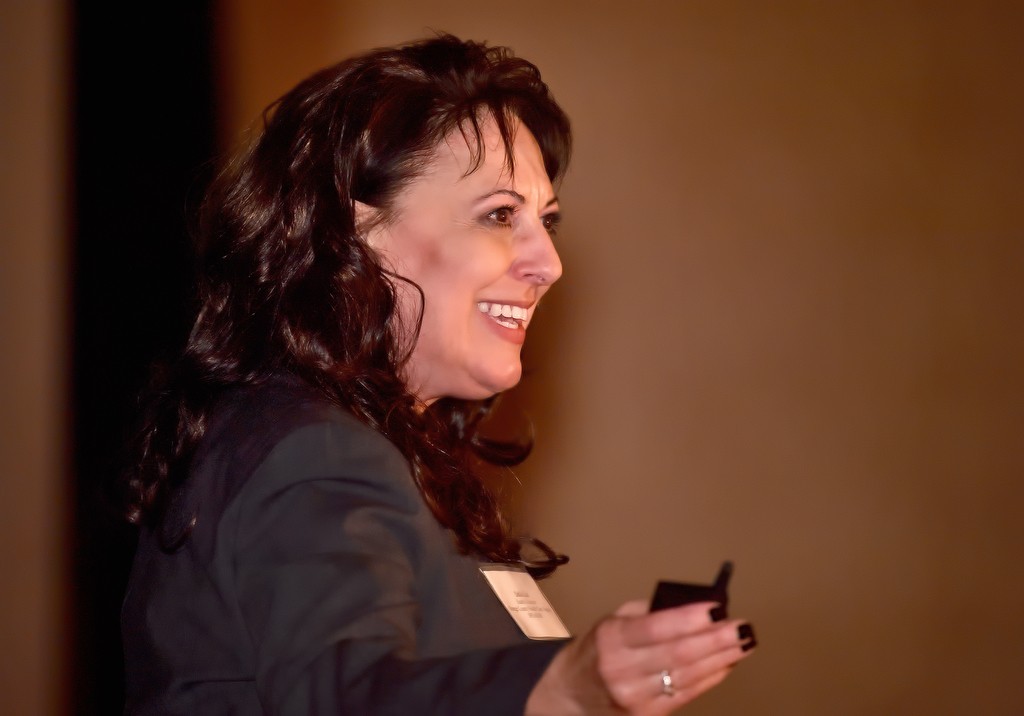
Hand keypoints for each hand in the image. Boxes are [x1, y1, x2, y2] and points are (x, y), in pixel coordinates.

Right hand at [525, 600, 755, 714]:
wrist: (572, 694)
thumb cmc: (597, 650)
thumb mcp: (612, 621)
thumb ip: (648, 613)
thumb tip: (692, 606)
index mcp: (612, 639)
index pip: (656, 628)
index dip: (689, 619)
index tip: (717, 609)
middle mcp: (622, 669)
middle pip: (678, 654)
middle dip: (716, 639)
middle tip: (741, 627)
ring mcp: (635, 697)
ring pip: (687, 676)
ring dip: (721, 659)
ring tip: (743, 643)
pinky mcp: (647, 715)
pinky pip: (687, 695)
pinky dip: (711, 678)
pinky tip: (727, 664)